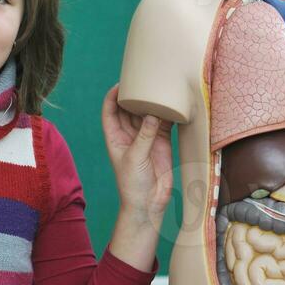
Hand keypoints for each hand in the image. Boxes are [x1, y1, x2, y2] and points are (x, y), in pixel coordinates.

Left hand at [101, 84, 174, 227]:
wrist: (148, 204)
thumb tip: (153, 113)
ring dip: (152, 103)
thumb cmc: (132, 184)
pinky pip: (164, 124)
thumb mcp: (135, 158)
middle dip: (135, 94)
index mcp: (114, 136)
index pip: (110, 110)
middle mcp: (129, 134)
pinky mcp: (161, 143)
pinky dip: (168, 114)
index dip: (113, 96)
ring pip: (147, 113)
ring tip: (160, 88)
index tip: (121, 83)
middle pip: (130, 108)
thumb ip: (144, 136)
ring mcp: (146, 138)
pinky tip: (174, 104)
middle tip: (144, 80)